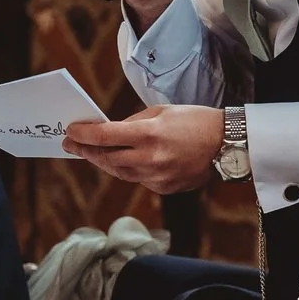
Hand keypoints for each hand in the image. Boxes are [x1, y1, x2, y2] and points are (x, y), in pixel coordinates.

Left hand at [62, 105, 224, 194]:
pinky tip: (120, 161)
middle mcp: (151, 158)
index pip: (105, 136)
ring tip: (90, 153)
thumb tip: (108, 131)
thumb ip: (132, 122)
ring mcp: (157, 176)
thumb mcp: (161, 111)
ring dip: (102, 162)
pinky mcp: (164, 187)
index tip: (70, 132)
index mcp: (150, 134)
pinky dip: (126, 169)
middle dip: (86, 151)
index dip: (84, 135)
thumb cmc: (195, 121)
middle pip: (106, 158)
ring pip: (119, 172)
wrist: (228, 144)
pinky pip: (137, 179)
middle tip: (71, 145)